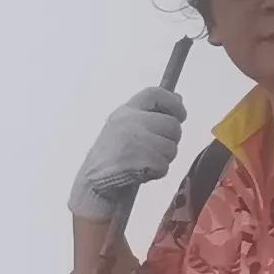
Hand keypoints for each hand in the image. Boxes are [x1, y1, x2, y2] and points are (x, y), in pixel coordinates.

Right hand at [69, 83, 188, 221]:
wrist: (94, 179)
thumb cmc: (113, 153)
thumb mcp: (126, 124)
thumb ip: (151, 112)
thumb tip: (178, 98)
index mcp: (126, 111)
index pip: (155, 94)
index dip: (173, 103)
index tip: (180, 115)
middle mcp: (129, 121)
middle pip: (173, 125)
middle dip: (170, 139)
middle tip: (154, 148)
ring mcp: (134, 140)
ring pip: (172, 147)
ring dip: (164, 158)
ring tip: (145, 160)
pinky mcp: (140, 160)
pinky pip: (165, 165)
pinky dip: (157, 172)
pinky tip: (142, 171)